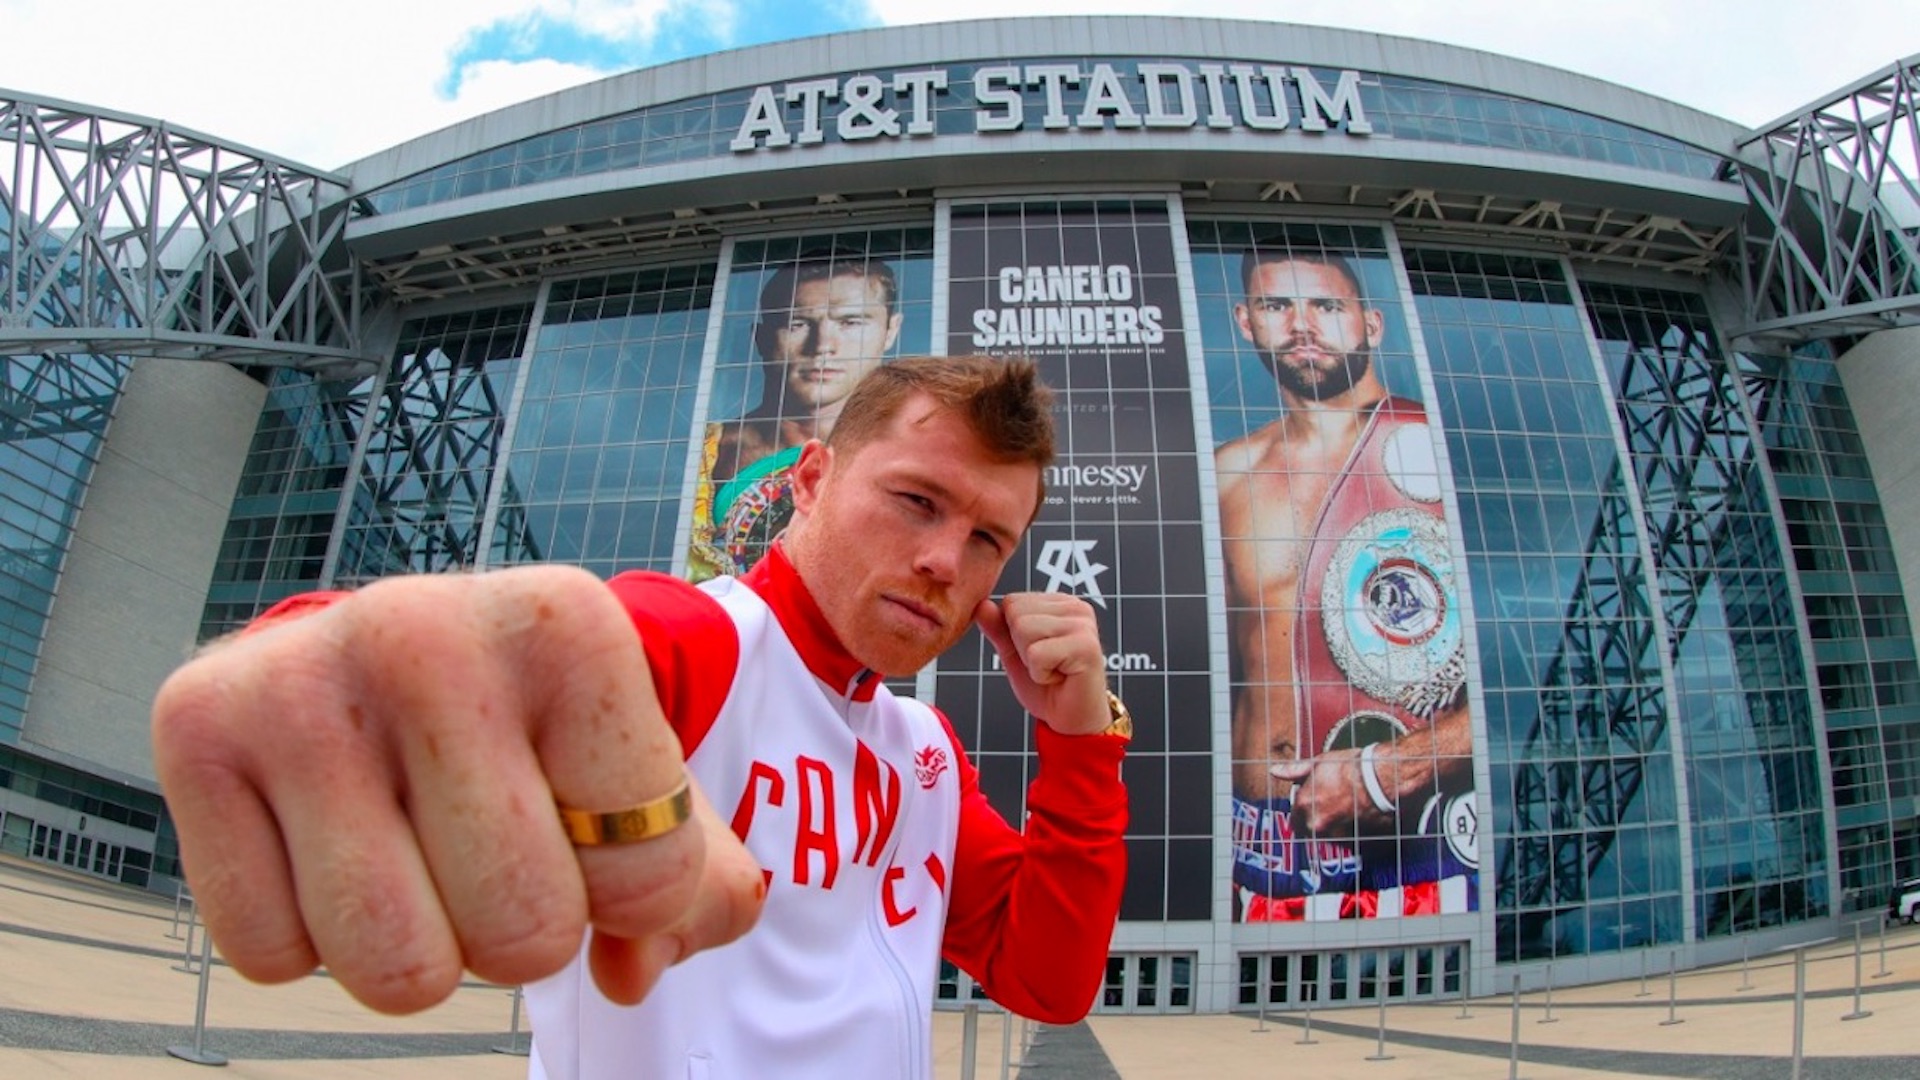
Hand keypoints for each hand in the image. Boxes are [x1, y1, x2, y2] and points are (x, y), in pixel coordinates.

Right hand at [150, 566, 763, 1013]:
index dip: (628, 891)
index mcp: (567, 623)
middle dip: (523, 928)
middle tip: (491, 843)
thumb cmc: (541, 728)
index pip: (645, 874)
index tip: (587, 817)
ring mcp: (299, 679)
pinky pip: (272, 956)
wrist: (396, 645)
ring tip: (414, 847)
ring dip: (419, 947)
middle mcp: (425, 630)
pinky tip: (327, 838)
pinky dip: (308, 935)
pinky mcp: (194, 729)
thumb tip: (636, 965)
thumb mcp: (644, 776)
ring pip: (396, 968)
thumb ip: (690, 879)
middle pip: (523, 935)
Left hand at [973, 592, 1108, 735]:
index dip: (1013, 635)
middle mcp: (1075, 608)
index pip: (1012, 602)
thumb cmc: (1048, 688)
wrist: (1072, 720)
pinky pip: (1037, 654)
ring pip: (1024, 630)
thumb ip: (998, 628)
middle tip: (1046, 664)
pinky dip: (1040, 674)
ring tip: (1053, 669)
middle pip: (1016, 614)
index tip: (1037, 653)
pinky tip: (1060, 678)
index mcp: (1059, 604)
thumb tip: (981, 605)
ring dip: (1031, 662)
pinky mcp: (1086, 646)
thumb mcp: (1014, 654)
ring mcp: (1083, 625)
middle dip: (1021, 647)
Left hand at [1268, 748, 1389, 838]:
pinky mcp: (1353, 840)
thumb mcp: (1317, 763)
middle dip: (1314, 822)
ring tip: (1344, 809)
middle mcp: (1316, 824)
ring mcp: (1335, 834)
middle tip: (1328, 808)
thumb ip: (1294, 771)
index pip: (1294, 818)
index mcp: (1304, 805)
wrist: (1379, 779)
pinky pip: (1344, 840)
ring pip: (1326, 836)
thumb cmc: (1349, 768)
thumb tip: (1275, 771)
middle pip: (1308, 830)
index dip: (1302, 811)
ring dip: (1331, 827)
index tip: (1311, 804)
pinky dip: (1346, 832)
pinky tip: (1354, 817)